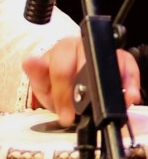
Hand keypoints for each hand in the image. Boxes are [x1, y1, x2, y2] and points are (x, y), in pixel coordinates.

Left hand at [22, 36, 141, 125]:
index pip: (62, 68)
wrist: (69, 81)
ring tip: (111, 103)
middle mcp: (81, 46)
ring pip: (109, 61)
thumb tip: (29, 61)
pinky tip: (127, 95)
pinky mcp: (119, 59)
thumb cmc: (56, 81)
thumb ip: (36, 74)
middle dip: (85, 93)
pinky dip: (129, 81)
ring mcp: (101, 52)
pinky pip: (128, 65)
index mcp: (61, 49)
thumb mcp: (42, 82)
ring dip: (113, 85)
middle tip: (84, 113)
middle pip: (87, 64)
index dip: (63, 92)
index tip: (65, 113)